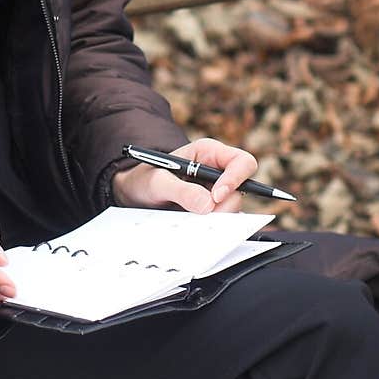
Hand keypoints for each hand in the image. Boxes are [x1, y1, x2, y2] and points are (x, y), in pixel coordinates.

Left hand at [111, 137, 258, 213]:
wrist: (135, 193)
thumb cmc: (145, 178)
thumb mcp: (157, 181)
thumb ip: (180, 190)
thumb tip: (208, 205)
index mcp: (208, 153)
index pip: (241, 162)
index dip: (235, 179)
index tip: (216, 197)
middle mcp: (216, 171)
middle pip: (243, 188)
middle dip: (227, 205)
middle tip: (207, 217)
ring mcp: (216, 192)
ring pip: (233, 207)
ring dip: (218, 217)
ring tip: (191, 219)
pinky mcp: (211, 210)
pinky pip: (222, 219)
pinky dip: (212, 226)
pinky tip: (194, 226)